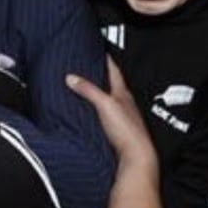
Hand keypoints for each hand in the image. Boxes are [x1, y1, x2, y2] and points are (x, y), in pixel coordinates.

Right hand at [67, 57, 156, 171]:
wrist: (135, 157)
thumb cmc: (127, 131)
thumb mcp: (105, 104)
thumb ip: (88, 90)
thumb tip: (71, 77)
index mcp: (123, 94)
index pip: (114, 71)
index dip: (106, 60)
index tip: (99, 50)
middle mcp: (124, 104)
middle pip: (110, 85)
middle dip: (100, 76)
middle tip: (87, 68)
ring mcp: (121, 118)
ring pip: (108, 101)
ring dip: (97, 95)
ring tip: (84, 89)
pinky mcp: (116, 131)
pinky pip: (103, 115)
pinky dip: (95, 110)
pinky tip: (89, 114)